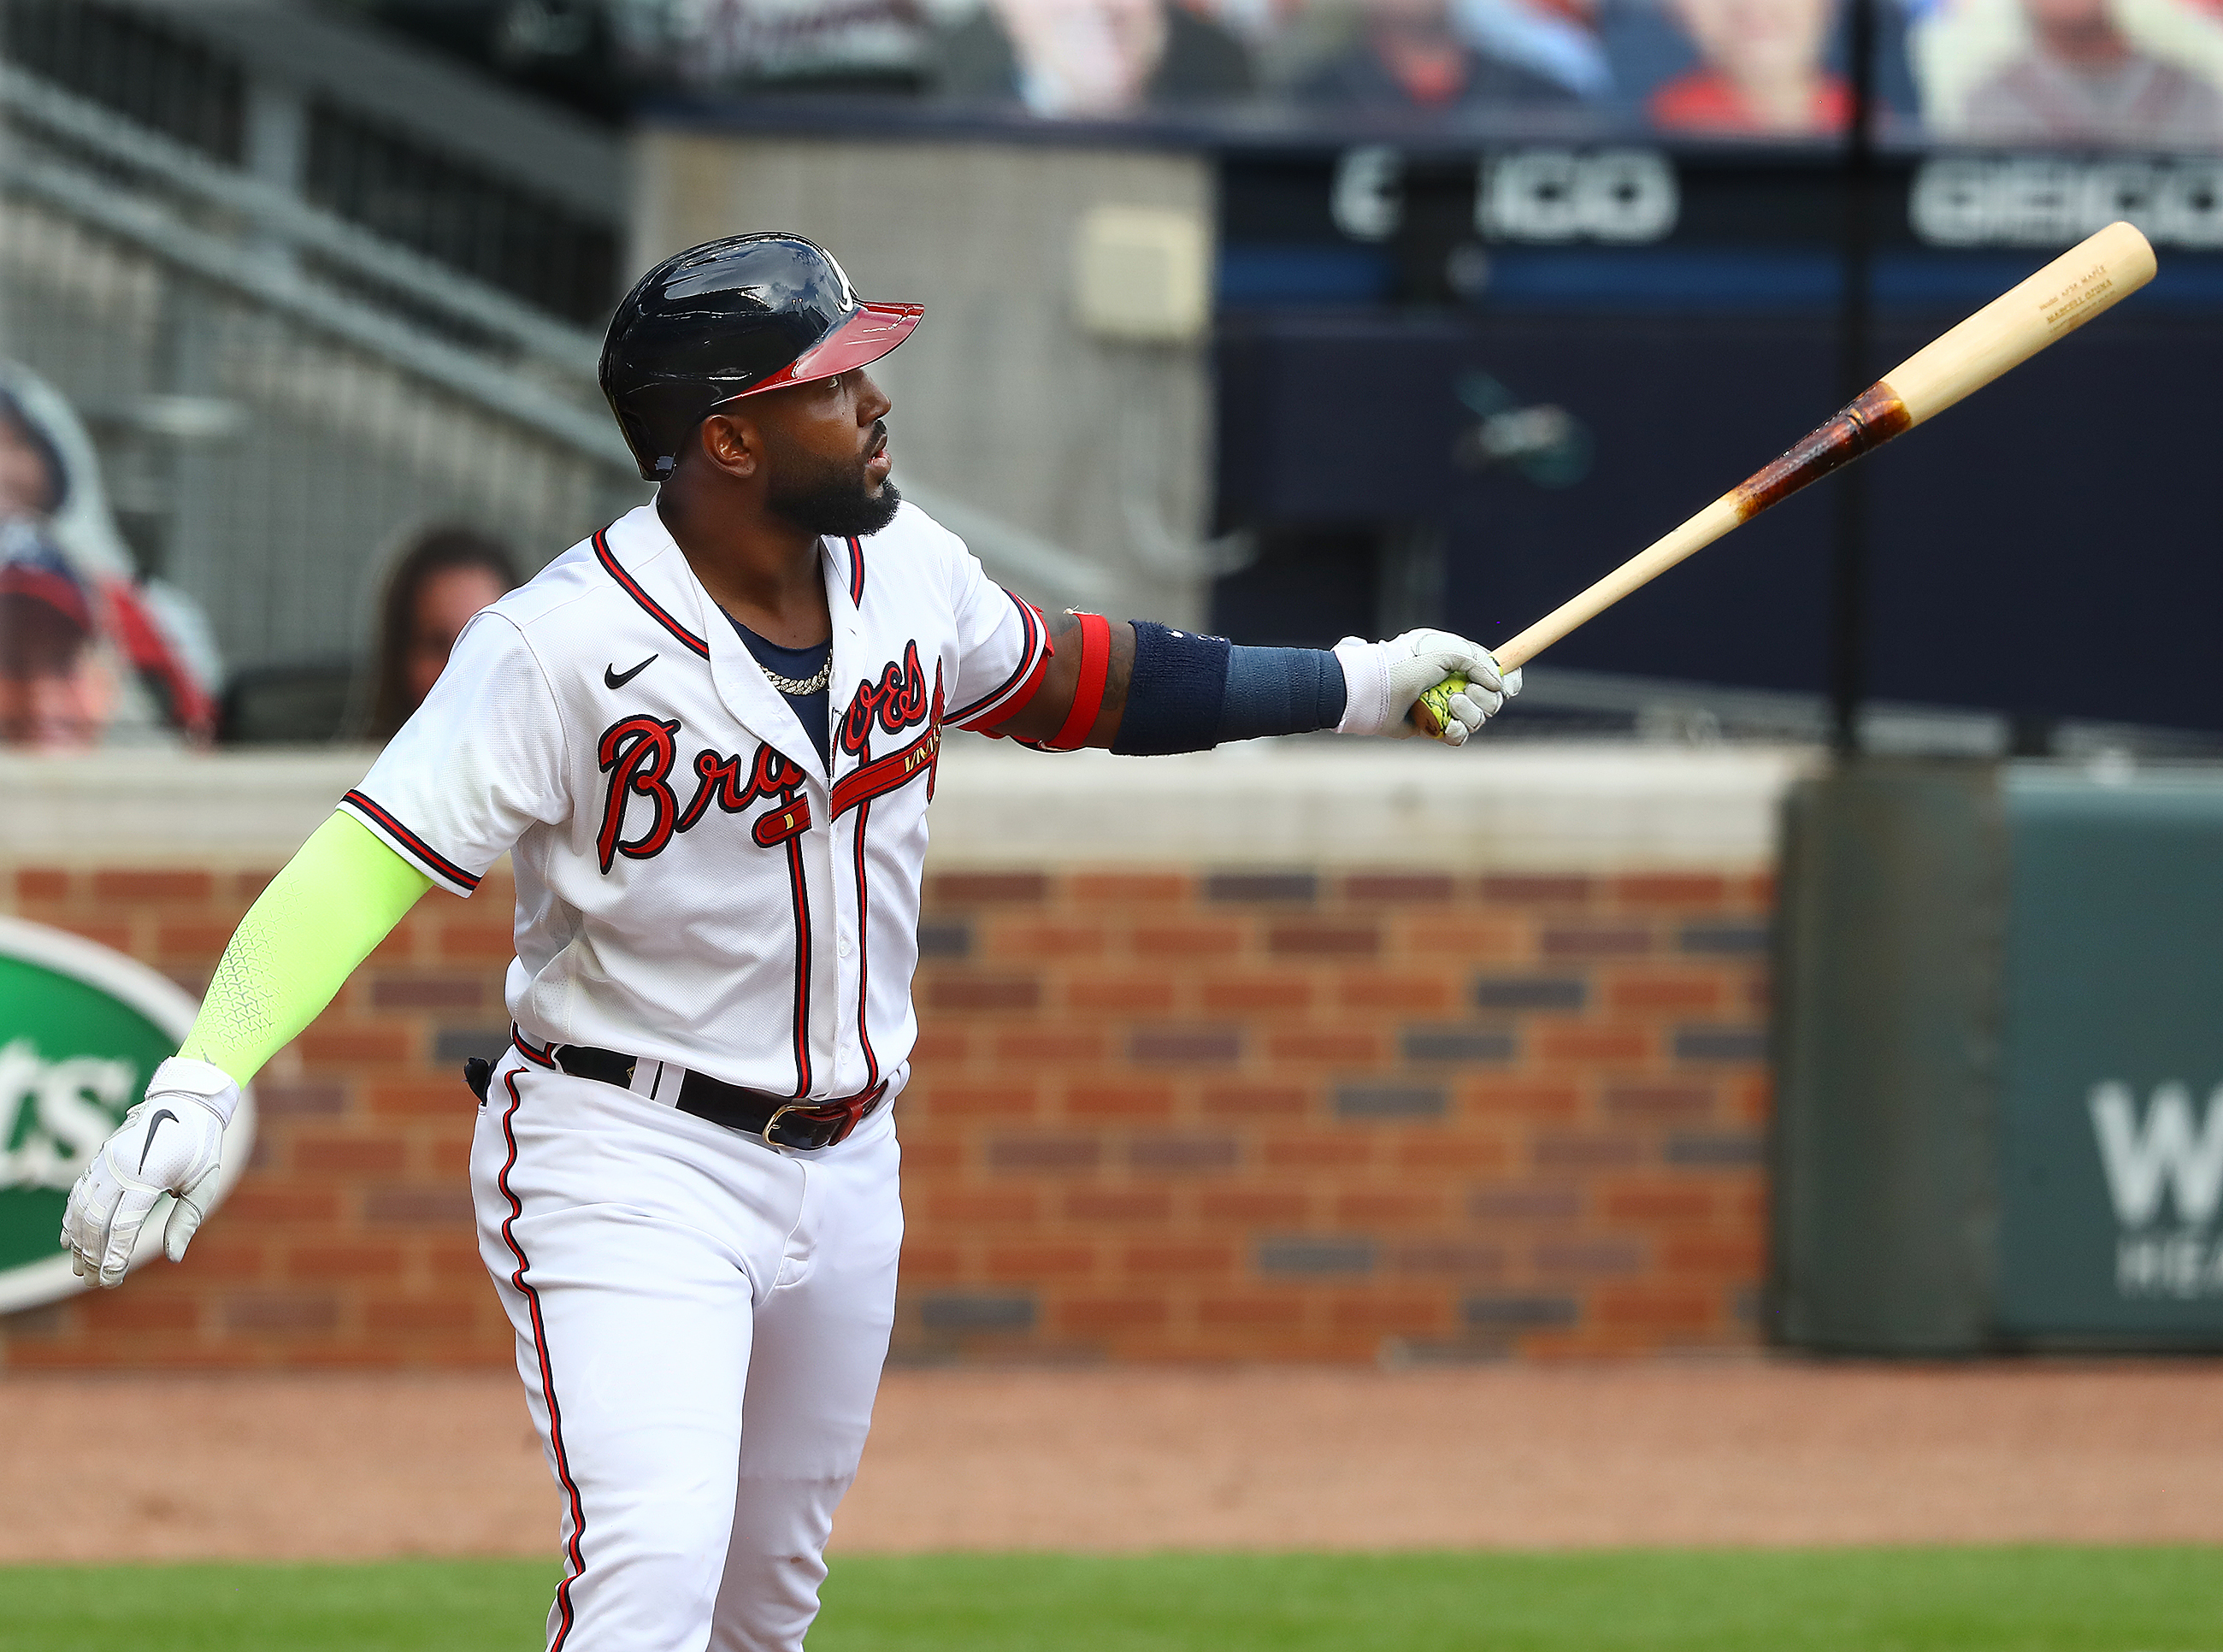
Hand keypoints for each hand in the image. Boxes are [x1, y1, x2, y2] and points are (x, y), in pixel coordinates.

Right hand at [61, 1057, 235, 1287]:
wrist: (185, 1101)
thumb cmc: (200, 1145)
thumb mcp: (203, 1182)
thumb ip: (186, 1219)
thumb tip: (173, 1256)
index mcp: (149, 1176)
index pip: (123, 1225)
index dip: (115, 1256)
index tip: (111, 1279)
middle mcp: (121, 1169)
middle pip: (95, 1221)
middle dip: (93, 1256)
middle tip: (96, 1282)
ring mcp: (106, 1162)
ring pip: (80, 1208)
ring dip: (77, 1241)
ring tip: (80, 1268)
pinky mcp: (99, 1159)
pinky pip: (78, 1192)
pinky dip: (71, 1218)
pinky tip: (69, 1240)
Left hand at [1331, 630, 1522, 745]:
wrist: (1376, 693)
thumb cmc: (1406, 667)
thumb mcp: (1444, 654)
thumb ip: (1476, 663)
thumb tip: (1498, 684)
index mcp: (1459, 664)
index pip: (1495, 672)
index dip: (1508, 680)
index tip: (1509, 686)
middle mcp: (1455, 686)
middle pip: (1492, 700)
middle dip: (1485, 699)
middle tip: (1465, 692)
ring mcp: (1446, 708)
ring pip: (1478, 719)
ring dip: (1471, 714)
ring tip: (1451, 705)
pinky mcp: (1435, 729)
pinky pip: (1460, 736)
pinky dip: (1458, 733)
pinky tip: (1448, 728)